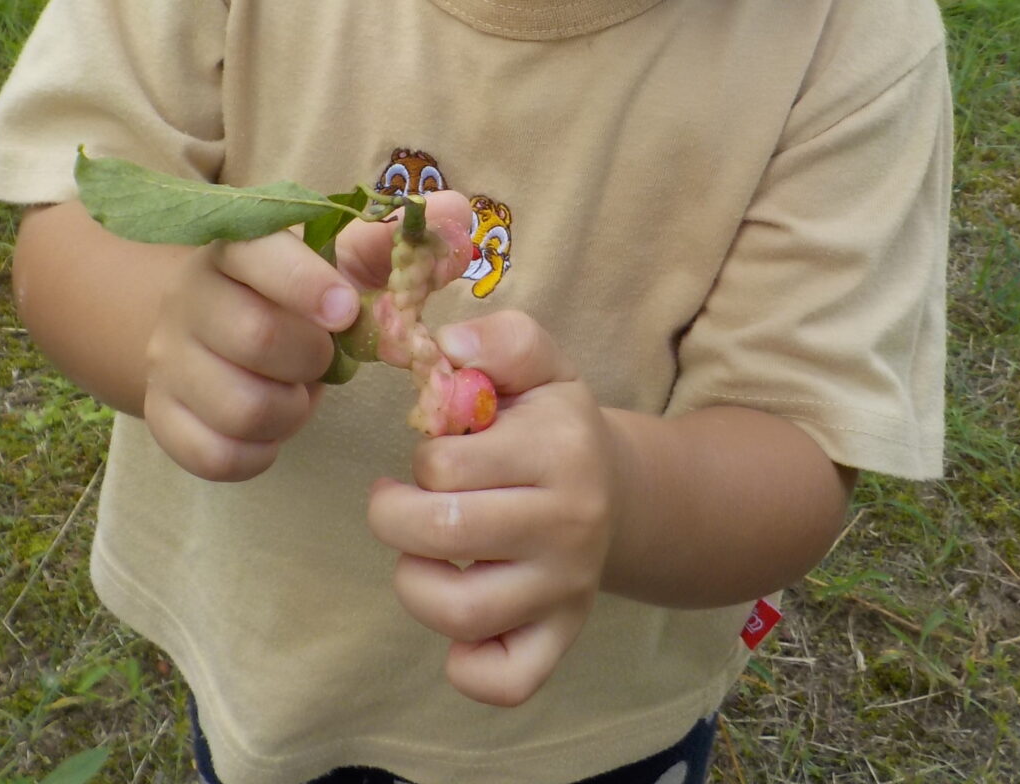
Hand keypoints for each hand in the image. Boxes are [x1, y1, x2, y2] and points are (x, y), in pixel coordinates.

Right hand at [143, 190, 473, 481]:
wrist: (214, 329)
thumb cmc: (297, 295)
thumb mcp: (345, 262)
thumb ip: (399, 241)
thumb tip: (458, 215)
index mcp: (237, 249)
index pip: (256, 253)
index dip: (305, 283)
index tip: (346, 310)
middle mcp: (190, 299)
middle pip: (254, 337)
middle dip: (311, 358)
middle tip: (324, 358)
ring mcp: (169, 361)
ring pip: (240, 406)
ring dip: (289, 410)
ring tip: (296, 391)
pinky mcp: (163, 417)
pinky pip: (216, 454)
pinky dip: (259, 452)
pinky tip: (271, 427)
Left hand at [366, 311, 622, 706]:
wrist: (623, 490)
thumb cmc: (557, 425)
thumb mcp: (539, 364)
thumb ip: (499, 339)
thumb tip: (447, 347)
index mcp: (559, 449)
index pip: (444, 462)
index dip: (421, 456)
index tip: (436, 453)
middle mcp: (569, 523)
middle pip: (440, 533)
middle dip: (395, 515)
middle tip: (403, 503)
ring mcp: (566, 588)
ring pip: (460, 612)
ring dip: (414, 583)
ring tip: (420, 555)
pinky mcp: (562, 636)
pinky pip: (507, 680)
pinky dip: (467, 666)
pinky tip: (458, 628)